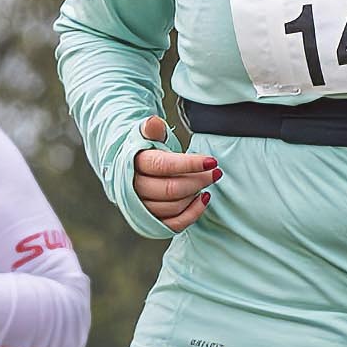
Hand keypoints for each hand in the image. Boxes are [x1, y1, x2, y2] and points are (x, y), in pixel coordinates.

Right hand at [133, 115, 215, 230]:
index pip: (162, 165)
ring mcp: (142, 207)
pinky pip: (173, 224)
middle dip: (198, 180)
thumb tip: (154, 123)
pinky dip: (192, 214)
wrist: (130, 169)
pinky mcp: (151, 221)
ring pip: (173, 206)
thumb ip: (152, 130)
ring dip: (195, 194)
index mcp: (134, 163)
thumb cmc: (145, 151)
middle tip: (216, 172)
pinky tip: (203, 199)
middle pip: (170, 189)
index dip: (189, 164)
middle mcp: (135, 188)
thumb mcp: (146, 136)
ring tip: (207, 180)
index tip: (212, 161)